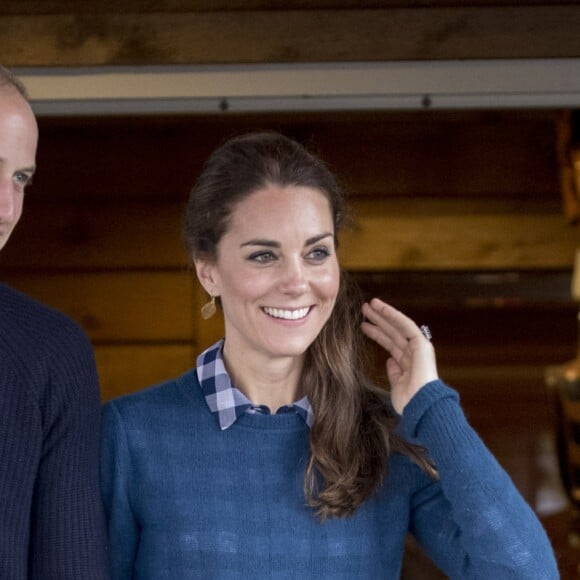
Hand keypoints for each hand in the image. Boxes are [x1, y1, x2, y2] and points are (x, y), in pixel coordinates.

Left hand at [361, 298, 437, 413]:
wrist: (420, 406)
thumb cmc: (409, 402)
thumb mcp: (396, 386)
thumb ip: (394, 372)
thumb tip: (389, 361)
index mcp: (408, 364)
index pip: (390, 344)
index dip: (377, 334)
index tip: (364, 326)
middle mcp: (413, 354)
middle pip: (392, 333)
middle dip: (378, 322)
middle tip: (363, 310)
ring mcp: (418, 348)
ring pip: (396, 327)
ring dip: (382, 315)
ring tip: (367, 306)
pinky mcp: (421, 343)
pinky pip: (405, 325)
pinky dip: (393, 315)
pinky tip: (381, 307)